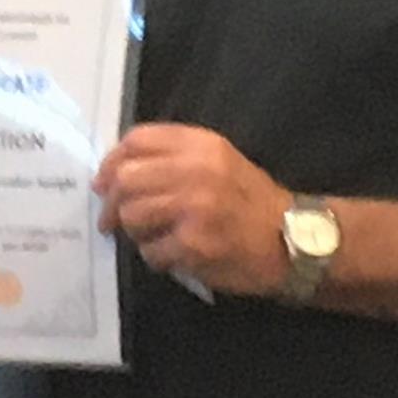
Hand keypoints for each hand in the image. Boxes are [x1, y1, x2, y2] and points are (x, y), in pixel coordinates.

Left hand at [94, 122, 288, 293]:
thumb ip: (173, 157)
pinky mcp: (194, 243)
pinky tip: (173, 256)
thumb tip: (117, 171)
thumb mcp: (218, 162)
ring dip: (136, 232)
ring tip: (154, 237)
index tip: (103, 181)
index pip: (137, 140)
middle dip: (113, 202)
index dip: (111, 161)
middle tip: (112, 220)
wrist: (294, 242)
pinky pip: (151, 250)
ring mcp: (194, 207)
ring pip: (132, 215)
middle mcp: (197, 170)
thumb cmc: (250, 202)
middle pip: (127, 178)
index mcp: (201, 145)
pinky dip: (156, 257)